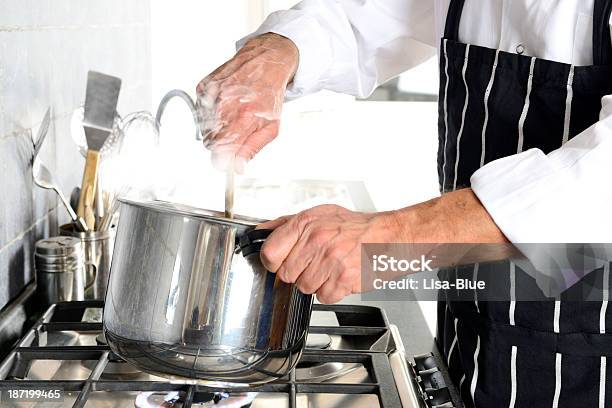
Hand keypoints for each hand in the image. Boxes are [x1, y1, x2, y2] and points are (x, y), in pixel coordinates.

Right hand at [196, 33, 298, 172]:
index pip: (220, 150)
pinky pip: (200, 111)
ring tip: (232, 116)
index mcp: (244, 117)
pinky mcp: (204, 86)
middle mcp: (225, 103)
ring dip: (215, 128)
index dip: (221, 161)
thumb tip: (237, 168)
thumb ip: (252, 149)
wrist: (266, 61)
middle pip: (209, 141)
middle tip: (233, 136)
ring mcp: (212, 93)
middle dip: (220, 144)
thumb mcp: (271, 127)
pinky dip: (210, 112)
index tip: (225, 163)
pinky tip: (225, 104)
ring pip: (203, 127)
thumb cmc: (270, 96)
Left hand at [257, 189, 508, 303]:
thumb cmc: (359, 226)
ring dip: (317, 282)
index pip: (269, 252)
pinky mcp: (343, 279)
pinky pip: (324, 297)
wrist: (393, 236)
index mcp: (307, 223)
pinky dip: (333, 292)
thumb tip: (260, 231)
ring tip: (332, 267)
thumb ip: (287, 223)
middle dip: (299, 272)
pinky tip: (342, 276)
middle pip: (286, 274)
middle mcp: (317, 240)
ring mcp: (330, 261)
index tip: (281, 261)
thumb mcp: (321, 214)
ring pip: (304, 288)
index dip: (274, 261)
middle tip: (316, 262)